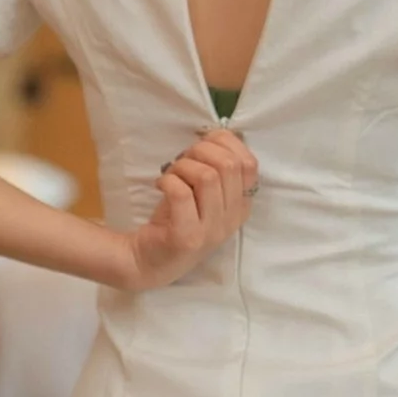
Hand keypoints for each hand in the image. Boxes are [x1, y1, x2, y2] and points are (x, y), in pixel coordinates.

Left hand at [121, 128, 258, 290]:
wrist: (147, 261)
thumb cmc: (176, 219)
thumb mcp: (203, 194)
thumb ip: (215, 169)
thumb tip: (215, 135)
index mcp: (240, 206)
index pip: (250, 164)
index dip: (226, 144)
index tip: (203, 145)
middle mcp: (231, 220)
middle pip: (229, 166)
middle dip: (201, 151)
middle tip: (182, 161)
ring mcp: (210, 231)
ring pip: (207, 176)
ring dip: (183, 166)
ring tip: (170, 174)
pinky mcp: (186, 237)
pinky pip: (182, 193)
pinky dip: (168, 180)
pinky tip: (160, 184)